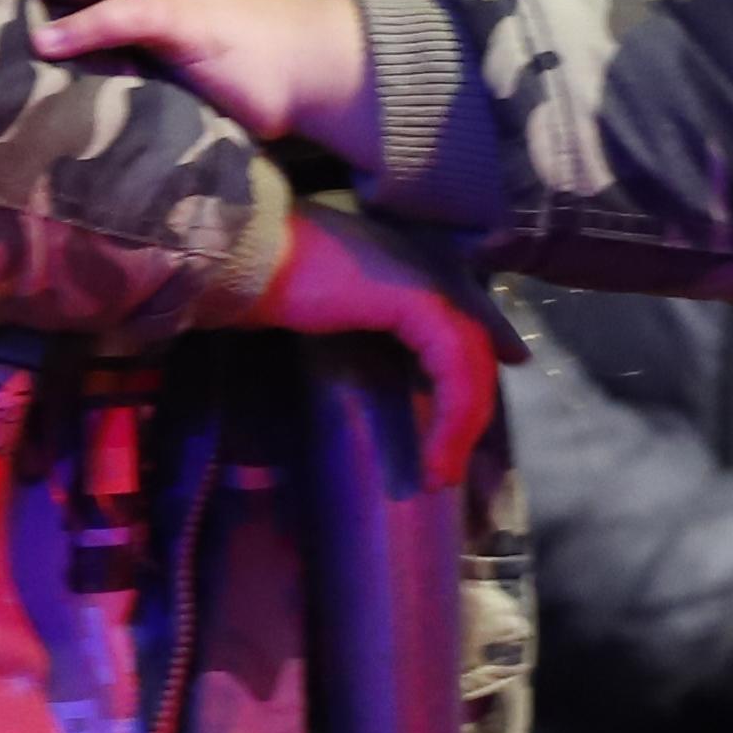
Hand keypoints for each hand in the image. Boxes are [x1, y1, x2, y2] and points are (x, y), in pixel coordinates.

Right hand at [227, 203, 495, 491]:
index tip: (458, 436)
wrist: (255, 256)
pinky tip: (435, 454)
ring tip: (439, 476)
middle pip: (477, 356)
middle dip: (468, 420)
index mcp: (420, 275)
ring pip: (471, 367)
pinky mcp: (421, 302)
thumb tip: (395, 370)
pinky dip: (451, 416)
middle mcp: (436, 274)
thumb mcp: (340, 315)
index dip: (468, 390)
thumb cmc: (281, 281)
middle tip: (447, 471)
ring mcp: (433, 286)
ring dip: (460, 429)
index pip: (466, 338)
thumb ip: (376, 330)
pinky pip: (454, 370)